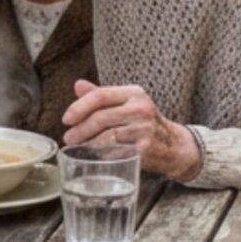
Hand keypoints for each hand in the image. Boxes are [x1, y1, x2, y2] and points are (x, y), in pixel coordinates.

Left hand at [62, 79, 201, 180]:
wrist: (173, 145)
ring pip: (108, 136)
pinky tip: (93, 156)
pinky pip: (117, 152)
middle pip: (102, 117)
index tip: (66, 119)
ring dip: (88, 143)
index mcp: (133, 93)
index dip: (79, 107)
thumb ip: (101, 95)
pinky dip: (101, 154)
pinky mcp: (146, 148)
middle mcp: (141, 108)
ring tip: (77, 147)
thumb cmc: (143, 122)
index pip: (101, 95)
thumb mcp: (126, 103)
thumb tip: (78, 85)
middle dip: (80, 129)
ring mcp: (145, 129)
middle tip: (68, 137)